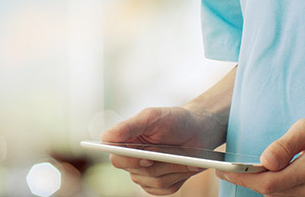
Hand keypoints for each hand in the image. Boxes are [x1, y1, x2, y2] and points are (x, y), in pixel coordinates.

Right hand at [102, 106, 225, 194]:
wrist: (199, 131)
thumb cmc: (174, 120)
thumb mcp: (151, 117)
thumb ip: (128, 126)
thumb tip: (106, 136)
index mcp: (125, 143)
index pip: (117, 158)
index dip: (129, 160)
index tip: (146, 157)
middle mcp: (132, 161)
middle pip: (137, 173)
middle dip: (158, 162)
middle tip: (172, 151)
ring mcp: (146, 175)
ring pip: (154, 181)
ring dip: (172, 167)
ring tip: (183, 154)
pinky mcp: (161, 185)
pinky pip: (165, 188)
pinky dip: (179, 175)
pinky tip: (185, 164)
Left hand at [216, 118, 304, 196]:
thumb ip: (285, 145)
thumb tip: (264, 161)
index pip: (268, 184)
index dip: (243, 180)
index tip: (225, 174)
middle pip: (272, 195)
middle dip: (252, 183)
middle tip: (236, 171)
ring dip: (267, 187)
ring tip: (258, 172)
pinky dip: (281, 191)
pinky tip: (280, 177)